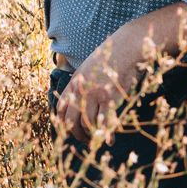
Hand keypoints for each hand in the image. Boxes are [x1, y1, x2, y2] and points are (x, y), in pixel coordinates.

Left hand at [54, 4, 186, 140]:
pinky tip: (110, 140)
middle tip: (84, 140)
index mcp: (74, 83)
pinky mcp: (110, 98)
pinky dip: (107, 134)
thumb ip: (80, 84)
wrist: (126, 48)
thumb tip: (78, 101)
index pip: (61, 110)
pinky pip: (106, 122)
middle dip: (76, 134)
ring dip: (92, 135)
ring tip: (98, 139)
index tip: (69, 131)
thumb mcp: (88, 68)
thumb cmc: (110, 59)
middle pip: (71, 121)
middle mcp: (81, 90)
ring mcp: (95, 95)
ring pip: (87, 123)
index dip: (63, 124)